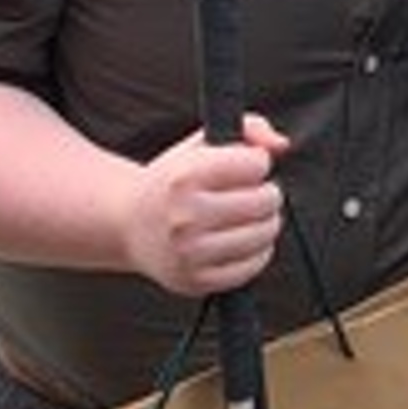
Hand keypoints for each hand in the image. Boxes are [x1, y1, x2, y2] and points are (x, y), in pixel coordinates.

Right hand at [122, 114, 288, 297]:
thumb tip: (280, 145)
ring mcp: (190, 253)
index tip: (244, 167)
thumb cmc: (171, 182)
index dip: (257, 162)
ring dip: (266, 222)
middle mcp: (184, 216)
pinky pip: (254, 265)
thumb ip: (249, 128)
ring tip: (245, 216)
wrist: (126, 224)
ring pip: (265, 233)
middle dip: (267, 192)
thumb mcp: (201, 143)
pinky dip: (257, 251)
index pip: (257, 164)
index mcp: (184, 177)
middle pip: (267, 200)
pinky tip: (239, 238)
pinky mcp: (196, 280)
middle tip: (249, 193)